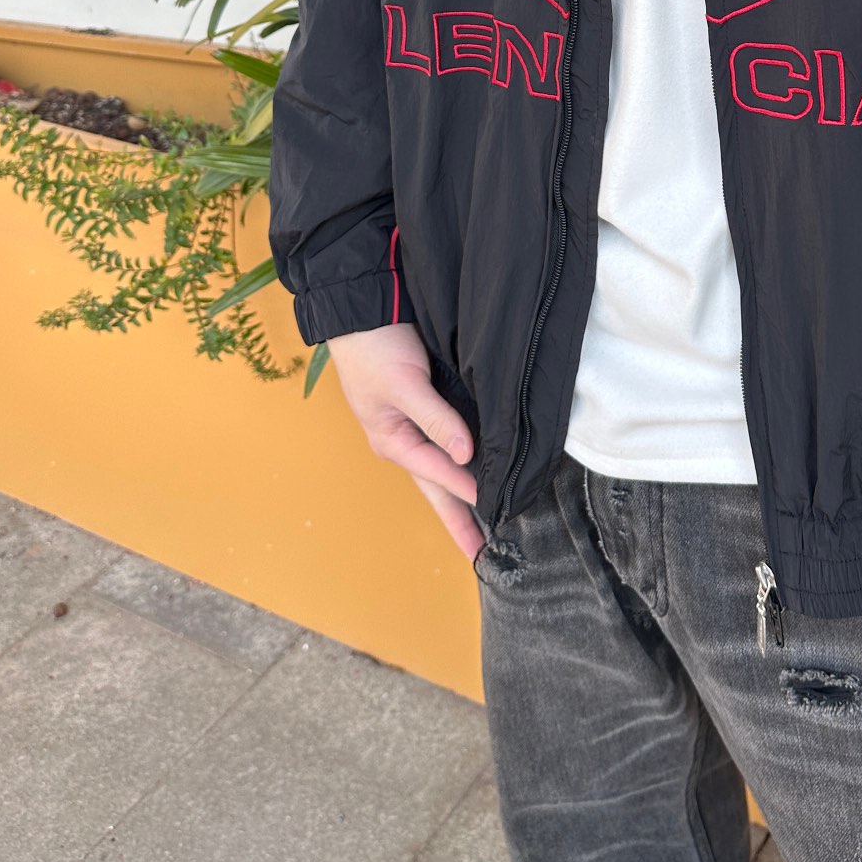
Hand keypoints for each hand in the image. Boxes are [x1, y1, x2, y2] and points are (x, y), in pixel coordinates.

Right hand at [327, 322, 484, 561]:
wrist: (361, 308)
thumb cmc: (374, 347)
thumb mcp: (404, 384)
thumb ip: (436, 419)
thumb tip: (465, 454)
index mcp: (392, 440)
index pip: (440, 474)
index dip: (469, 492)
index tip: (499, 511)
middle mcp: (402, 439)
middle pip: (437, 486)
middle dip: (458, 518)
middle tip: (482, 554)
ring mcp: (411, 425)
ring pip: (442, 467)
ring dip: (461, 493)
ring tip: (486, 521)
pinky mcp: (423, 406)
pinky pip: (445, 441)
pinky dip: (461, 461)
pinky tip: (477, 470)